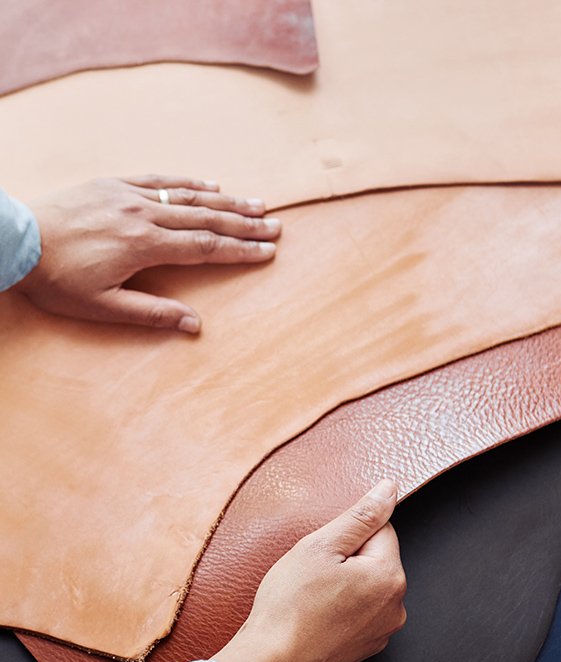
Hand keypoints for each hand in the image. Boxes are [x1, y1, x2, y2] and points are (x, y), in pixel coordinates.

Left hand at [15, 175, 281, 333]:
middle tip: (276, 226)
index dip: (240, 251)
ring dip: (226, 200)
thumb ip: (152, 314)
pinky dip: (188, 182)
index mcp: (145, 246)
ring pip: (188, 196)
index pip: (205, 248)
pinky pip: (159, 179)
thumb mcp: (102, 308)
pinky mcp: (113, 184)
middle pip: (206, 218)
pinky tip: (210, 182)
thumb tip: (195, 326)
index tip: (267, 252)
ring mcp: (128, 195)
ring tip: (258, 203)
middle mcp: (143, 215)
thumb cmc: (55, 279)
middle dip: (245, 224)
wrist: (13, 240)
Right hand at [213, 480, 407, 661]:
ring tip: (313, 597)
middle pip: (376, 559)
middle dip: (348, 559)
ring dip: (345, 583)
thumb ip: (361, 516)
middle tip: (313, 575)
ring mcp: (384, 630)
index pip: (380, 529)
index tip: (323, 553)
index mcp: (390, 576)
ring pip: (368, 585)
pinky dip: (342, 608)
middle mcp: (396, 606)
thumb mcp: (320, 546)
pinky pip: (360, 611)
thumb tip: (390, 488)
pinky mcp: (368, 647)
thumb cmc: (289, 605)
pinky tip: (316, 616)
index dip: (347, 535)